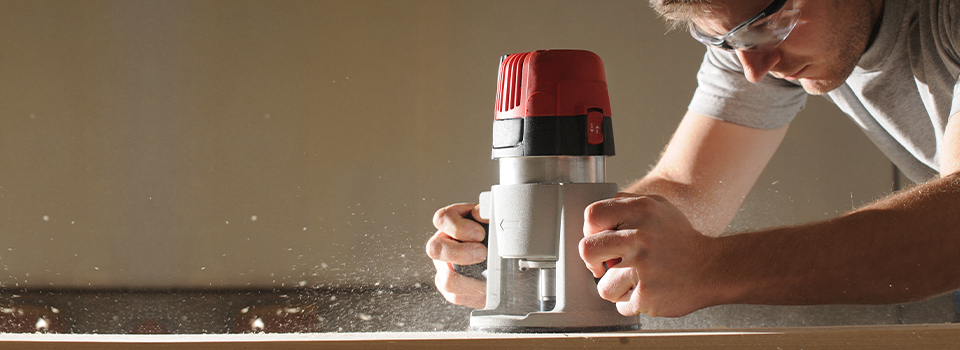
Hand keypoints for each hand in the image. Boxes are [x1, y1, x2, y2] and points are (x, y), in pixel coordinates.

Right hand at [426, 203, 487, 307]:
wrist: (501, 253)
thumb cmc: (493, 231)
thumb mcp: (492, 218)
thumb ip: (486, 213)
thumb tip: (480, 214)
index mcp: (449, 223)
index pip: (442, 219)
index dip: (458, 227)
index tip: (480, 233)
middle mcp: (442, 244)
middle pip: (435, 249)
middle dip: (460, 253)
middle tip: (482, 253)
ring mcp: (444, 267)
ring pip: (445, 279)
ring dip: (470, 281)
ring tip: (488, 279)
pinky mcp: (451, 288)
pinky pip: (456, 296)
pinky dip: (474, 295)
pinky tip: (487, 289)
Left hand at [579, 194, 721, 316]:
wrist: (713, 268)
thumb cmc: (681, 240)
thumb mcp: (658, 208)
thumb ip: (626, 206)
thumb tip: (596, 220)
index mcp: (641, 211)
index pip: (592, 216)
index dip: (590, 231)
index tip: (599, 241)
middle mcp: (640, 237)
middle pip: (587, 251)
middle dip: (594, 262)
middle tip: (607, 265)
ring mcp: (643, 267)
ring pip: (603, 286)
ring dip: (616, 288)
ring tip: (636, 280)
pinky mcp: (647, 295)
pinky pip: (622, 304)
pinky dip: (633, 301)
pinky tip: (649, 290)